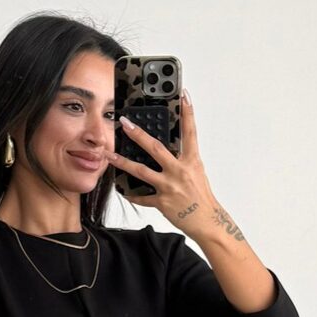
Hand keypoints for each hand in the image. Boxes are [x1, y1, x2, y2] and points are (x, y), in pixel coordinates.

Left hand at [110, 92, 218, 227]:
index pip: (190, 132)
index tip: (183, 95)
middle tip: (125, 123)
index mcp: (191, 161)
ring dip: (123, 162)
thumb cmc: (202, 197)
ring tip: (109, 155)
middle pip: (155, 148)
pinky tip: (123, 190)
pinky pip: (142, 197)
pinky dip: (132, 194)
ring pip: (141, 171)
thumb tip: (169, 149)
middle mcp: (179, 171)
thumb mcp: (197, 172)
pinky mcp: (162, 202)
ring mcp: (169, 186)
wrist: (206, 221)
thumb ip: (183, 159)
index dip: (188, 113)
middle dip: (138, 134)